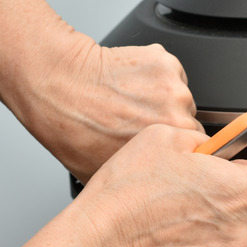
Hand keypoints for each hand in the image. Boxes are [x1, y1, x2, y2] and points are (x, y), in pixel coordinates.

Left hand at [0, 0, 202, 183]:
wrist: (52, 84)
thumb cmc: (71, 130)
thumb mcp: (105, 176)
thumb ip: (139, 179)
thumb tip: (147, 186)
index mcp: (170, 149)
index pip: (194, 151)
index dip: (174, 148)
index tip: (158, 145)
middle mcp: (179, 117)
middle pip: (188, 122)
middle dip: (166, 123)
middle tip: (134, 122)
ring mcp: (173, 86)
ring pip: (178, 96)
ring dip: (158, 98)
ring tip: (125, 103)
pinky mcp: (164, 60)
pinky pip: (168, 71)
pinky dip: (151, 74)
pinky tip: (126, 83)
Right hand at [76, 124, 246, 246]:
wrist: (97, 245)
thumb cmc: (126, 195)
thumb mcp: (166, 137)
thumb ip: (209, 143)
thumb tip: (219, 150)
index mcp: (239, 194)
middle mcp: (237, 234)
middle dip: (233, 199)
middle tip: (197, 187)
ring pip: (231, 236)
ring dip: (213, 223)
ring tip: (174, 210)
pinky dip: (196, 246)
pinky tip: (168, 231)